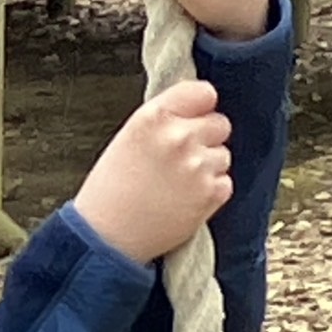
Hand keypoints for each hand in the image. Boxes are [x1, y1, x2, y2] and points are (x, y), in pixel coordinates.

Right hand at [73, 80, 232, 264]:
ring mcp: (198, 166)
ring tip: (179, 184)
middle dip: (206, 138)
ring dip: (208, 167)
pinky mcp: (210, 194)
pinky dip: (211, 191)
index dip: (200, 108)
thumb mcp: (127, 139)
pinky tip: (185, 199)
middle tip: (182, 159)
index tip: (193, 119)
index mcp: (154, 117)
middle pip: (220, 123)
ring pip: (223, 155)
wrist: (106, 239)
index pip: (204, 93)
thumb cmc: (109, 194)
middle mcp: (179, 137)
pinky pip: (226, 182)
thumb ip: (163, 120)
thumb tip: (194, 112)